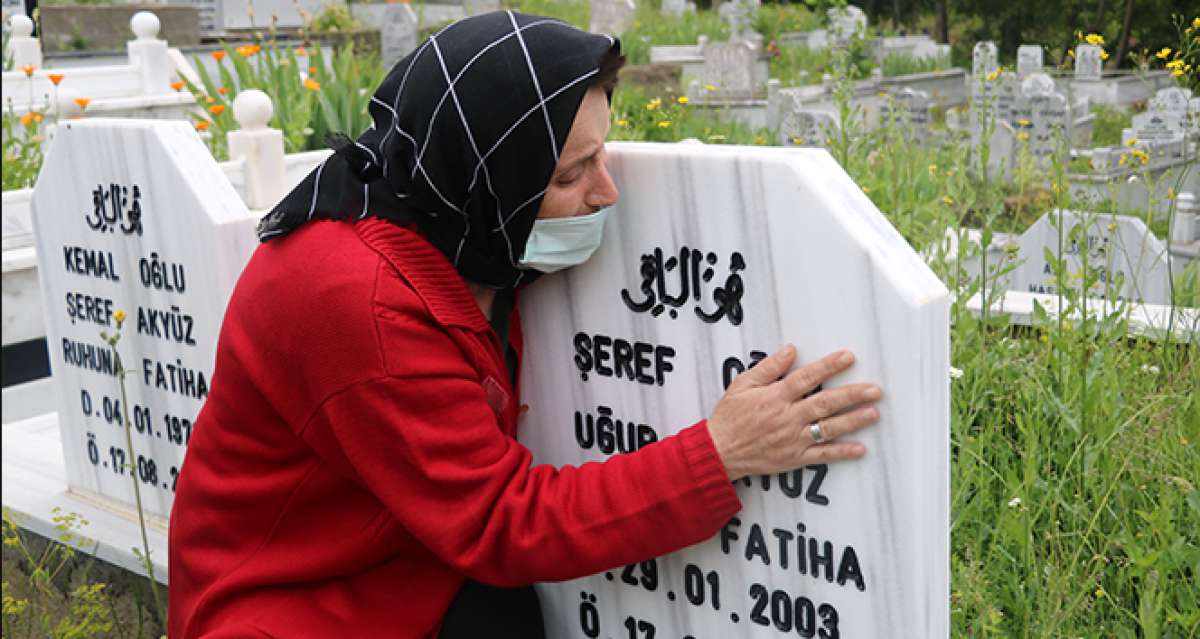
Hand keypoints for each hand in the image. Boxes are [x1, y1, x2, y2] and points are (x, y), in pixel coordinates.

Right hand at [707, 345, 880, 480]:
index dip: (829, 366)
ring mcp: (793, 440)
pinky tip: (860, 448)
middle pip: (825, 403)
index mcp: (775, 397)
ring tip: (873, 413)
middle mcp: (787, 418)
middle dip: (852, 395)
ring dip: (853, 421)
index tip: (848, 357)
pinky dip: (841, 453)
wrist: (718, 451)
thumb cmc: (729, 417)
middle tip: (874, 389)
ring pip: (828, 428)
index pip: (807, 378)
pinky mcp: (794, 459)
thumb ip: (768, 368)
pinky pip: (822, 456)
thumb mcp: (742, 385)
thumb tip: (791, 351)